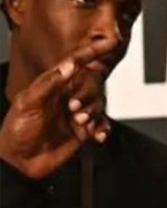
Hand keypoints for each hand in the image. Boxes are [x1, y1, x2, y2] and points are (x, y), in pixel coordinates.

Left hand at [0, 38, 116, 178]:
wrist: (18, 164)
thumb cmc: (16, 132)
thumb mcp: (28, 103)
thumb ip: (50, 82)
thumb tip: (69, 65)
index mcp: (53, 86)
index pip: (77, 63)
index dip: (93, 51)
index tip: (109, 43)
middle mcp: (67, 97)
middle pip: (93, 84)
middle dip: (89, 94)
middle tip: (75, 107)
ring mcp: (76, 114)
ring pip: (99, 103)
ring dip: (94, 112)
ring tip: (80, 122)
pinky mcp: (83, 131)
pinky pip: (102, 124)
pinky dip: (103, 128)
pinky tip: (97, 134)